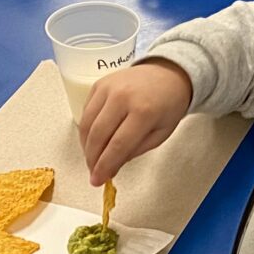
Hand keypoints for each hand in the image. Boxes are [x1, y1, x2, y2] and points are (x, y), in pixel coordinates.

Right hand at [79, 60, 191, 184]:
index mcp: (144, 111)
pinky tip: (93, 139)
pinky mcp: (98, 85)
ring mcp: (108, 88)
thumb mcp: (160, 134)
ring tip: (91, 157)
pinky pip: (85, 112)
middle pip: (98, 136)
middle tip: (93, 171)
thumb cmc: (167, 105)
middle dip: (92, 159)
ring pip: (86, 125)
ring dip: (85, 146)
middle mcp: (123, 97)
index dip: (105, 166)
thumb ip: (135, 151)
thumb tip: (110, 167)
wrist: (168, 73)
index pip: (118, 145)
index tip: (97, 180)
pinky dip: (86, 130)